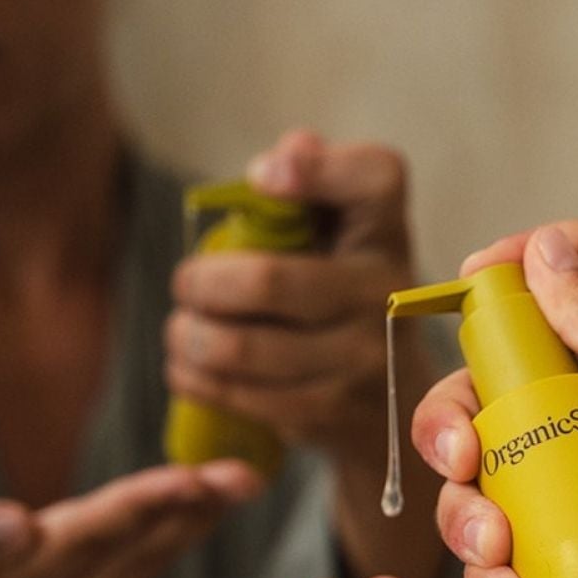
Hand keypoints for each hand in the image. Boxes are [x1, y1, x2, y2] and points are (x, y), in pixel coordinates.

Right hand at [0, 462, 259, 577]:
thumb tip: (15, 528)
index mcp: (5, 577)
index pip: (81, 535)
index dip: (136, 509)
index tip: (187, 482)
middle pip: (128, 547)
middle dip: (186, 508)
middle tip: (240, 475)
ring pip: (146, 557)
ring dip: (198, 519)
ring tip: (244, 479)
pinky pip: (146, 561)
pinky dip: (183, 527)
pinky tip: (217, 498)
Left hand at [166, 129, 432, 467]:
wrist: (397, 399)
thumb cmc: (345, 295)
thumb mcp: (344, 234)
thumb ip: (314, 184)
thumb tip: (274, 164)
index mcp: (386, 229)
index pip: (374, 178)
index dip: (315, 172)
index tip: (259, 179)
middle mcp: (386, 290)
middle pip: (268, 282)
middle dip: (202, 283)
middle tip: (184, 284)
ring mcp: (364, 358)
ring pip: (243, 347)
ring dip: (191, 337)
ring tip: (180, 330)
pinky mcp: (334, 413)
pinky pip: (244, 396)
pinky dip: (198, 378)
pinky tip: (186, 367)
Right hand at [411, 220, 577, 577]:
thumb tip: (542, 248)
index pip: (563, 275)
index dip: (512, 266)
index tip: (469, 281)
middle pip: (481, 387)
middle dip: (450, 424)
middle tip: (462, 459)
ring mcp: (567, 485)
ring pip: (472, 480)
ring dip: (463, 517)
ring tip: (496, 550)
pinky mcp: (556, 551)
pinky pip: (491, 557)